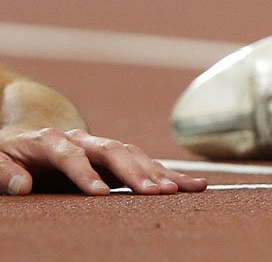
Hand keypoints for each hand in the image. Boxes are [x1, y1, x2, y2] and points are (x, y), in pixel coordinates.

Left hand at [0, 127, 206, 195]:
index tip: (99, 194)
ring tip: (178, 190)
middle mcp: (83, 140)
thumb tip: (22, 187)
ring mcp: (103, 147)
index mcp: (51, 140)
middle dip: (135, 172)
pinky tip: (195, 184)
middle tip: (154, 192)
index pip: (70, 155)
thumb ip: (4, 174)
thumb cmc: (10, 154)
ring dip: (158, 173)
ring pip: (135, 155)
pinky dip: (170, 175)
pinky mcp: (118, 159)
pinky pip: (147, 165)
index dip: (84, 174)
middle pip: (113, 151)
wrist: (32, 135)